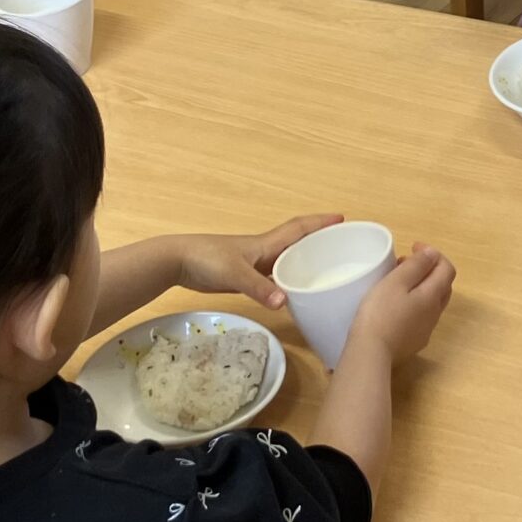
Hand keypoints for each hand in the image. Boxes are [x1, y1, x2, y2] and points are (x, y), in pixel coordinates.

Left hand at [173, 215, 343, 308]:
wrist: (177, 261)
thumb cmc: (206, 259)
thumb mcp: (234, 274)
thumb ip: (258, 288)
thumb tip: (284, 303)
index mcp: (266, 244)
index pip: (299, 229)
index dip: (320, 223)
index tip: (342, 219)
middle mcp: (264, 251)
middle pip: (298, 243)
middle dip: (320, 240)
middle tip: (344, 246)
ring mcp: (254, 263)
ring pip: (287, 260)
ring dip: (305, 260)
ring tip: (326, 270)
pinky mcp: (245, 276)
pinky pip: (274, 276)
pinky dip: (287, 280)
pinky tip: (293, 291)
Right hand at [348, 243, 455, 360]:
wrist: (371, 353)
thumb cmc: (380, 312)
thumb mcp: (396, 282)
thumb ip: (417, 265)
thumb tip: (433, 254)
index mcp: (433, 296)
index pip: (447, 269)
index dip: (434, 254)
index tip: (412, 247)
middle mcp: (435, 313)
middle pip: (442, 286)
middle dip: (428, 270)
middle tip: (404, 263)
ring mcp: (425, 330)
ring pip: (432, 302)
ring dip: (421, 287)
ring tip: (397, 283)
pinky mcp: (414, 342)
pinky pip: (421, 317)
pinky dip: (414, 304)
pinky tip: (395, 307)